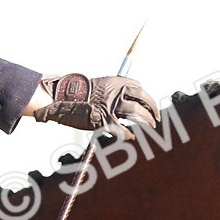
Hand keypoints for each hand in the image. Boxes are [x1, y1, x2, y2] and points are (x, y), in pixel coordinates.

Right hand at [31, 74, 158, 134]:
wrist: (62, 97)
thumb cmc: (80, 94)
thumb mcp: (99, 85)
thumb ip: (114, 90)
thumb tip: (125, 98)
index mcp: (116, 82)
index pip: (138, 87)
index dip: (146, 97)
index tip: (149, 104)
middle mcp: (117, 92)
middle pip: (143, 99)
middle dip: (152, 109)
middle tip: (156, 118)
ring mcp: (112, 106)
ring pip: (137, 113)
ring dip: (146, 121)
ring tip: (151, 127)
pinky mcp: (105, 120)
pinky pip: (124, 129)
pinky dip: (130, 135)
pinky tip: (133, 137)